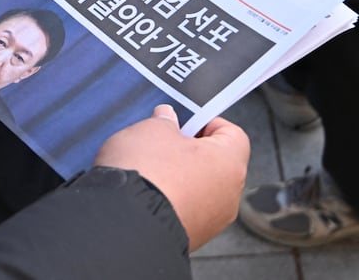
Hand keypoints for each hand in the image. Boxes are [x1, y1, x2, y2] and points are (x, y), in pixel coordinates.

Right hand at [94, 105, 249, 251]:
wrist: (125, 224)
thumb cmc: (146, 174)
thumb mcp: (152, 130)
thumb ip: (165, 121)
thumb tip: (167, 119)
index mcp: (229, 163)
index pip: (233, 135)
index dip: (208, 123)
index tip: (186, 121)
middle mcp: (228, 196)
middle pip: (216, 164)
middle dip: (190, 151)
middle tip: (163, 143)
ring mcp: (211, 223)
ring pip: (200, 190)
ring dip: (180, 179)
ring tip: (150, 170)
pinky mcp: (190, 238)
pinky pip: (185, 211)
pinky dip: (170, 201)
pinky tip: (146, 193)